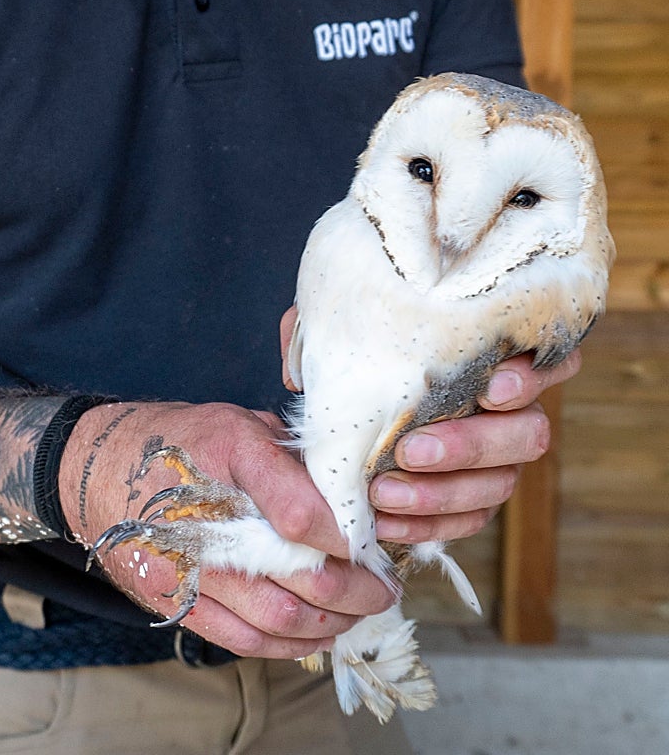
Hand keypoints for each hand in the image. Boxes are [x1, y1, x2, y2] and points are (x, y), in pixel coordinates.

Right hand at [59, 402, 395, 659]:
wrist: (97, 470)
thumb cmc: (179, 441)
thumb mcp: (238, 424)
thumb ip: (292, 458)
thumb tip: (354, 494)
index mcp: (227, 451)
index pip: (302, 506)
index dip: (350, 532)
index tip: (374, 539)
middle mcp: (208, 514)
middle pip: (305, 575)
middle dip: (360, 588)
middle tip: (384, 585)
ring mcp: (191, 566)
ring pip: (284, 618)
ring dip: (334, 621)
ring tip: (359, 610)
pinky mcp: (178, 602)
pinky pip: (246, 640)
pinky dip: (291, 643)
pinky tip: (316, 630)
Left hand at [279, 305, 580, 545]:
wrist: (340, 405)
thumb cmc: (353, 352)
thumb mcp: (338, 327)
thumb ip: (328, 331)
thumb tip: (301, 374)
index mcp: (494, 355)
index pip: (549, 359)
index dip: (532, 377)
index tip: (490, 388)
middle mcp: (510, 410)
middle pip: (529, 434)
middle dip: (471, 445)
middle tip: (411, 450)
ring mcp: (497, 459)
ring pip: (501, 484)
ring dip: (442, 493)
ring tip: (384, 492)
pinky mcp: (472, 499)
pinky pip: (467, 521)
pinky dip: (427, 526)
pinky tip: (385, 522)